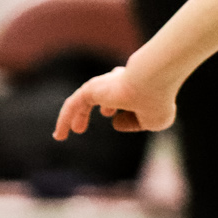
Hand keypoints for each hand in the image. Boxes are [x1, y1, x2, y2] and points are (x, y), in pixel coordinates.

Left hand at [53, 63, 176, 140]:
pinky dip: (64, 120)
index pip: (129, 100)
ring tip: (76, 130)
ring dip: (79, 115)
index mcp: (138, 86)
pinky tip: (59, 136)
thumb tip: (115, 122)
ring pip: (85, 100)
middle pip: (106, 92)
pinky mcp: (90, 90)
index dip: (128, 116)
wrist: (152, 82)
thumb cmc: (157, 102)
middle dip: (103, 105)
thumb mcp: (154, 121)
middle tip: (93, 120)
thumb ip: (136, 123)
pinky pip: (73, 106)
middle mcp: (120, 82)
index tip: (122, 122)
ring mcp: (104, 85)